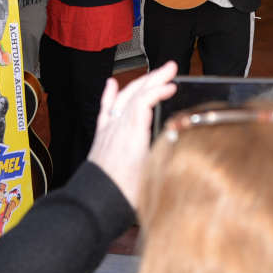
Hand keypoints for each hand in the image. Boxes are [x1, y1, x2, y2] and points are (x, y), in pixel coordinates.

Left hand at [86, 60, 176, 205]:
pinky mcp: (102, 138)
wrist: (94, 205)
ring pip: (122, 98)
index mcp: (131, 134)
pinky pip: (105, 109)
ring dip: (138, 83)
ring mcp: (108, 131)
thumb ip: (167, 153)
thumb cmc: (122, 195)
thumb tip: (178, 137)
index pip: (144, 101)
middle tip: (170, 67)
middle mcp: (117, 128)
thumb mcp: (153, 176)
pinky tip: (112, 85)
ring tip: (152, 73)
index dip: (159, 89)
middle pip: (134, 94)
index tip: (174, 85)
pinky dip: (110, 95)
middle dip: (153, 78)